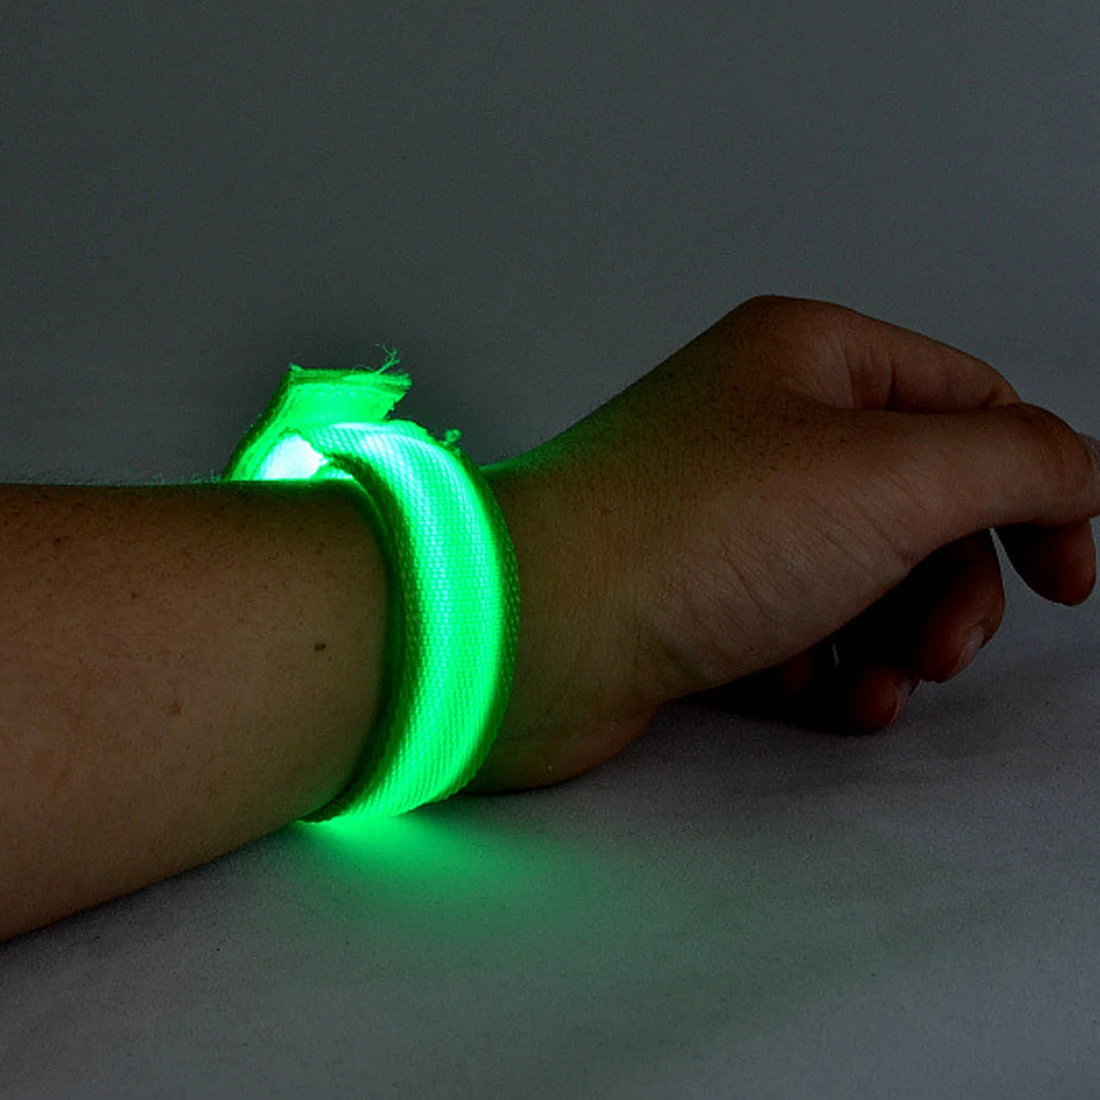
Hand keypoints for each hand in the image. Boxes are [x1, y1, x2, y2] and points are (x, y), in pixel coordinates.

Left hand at [467, 295, 1099, 791]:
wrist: (534, 631)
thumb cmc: (690, 536)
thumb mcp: (891, 478)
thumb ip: (1013, 465)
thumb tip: (1074, 471)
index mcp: (808, 359)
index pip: (969, 404)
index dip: (1036, 486)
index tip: (1067, 579)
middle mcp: (762, 428)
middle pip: (918, 503)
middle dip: (953, 586)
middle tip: (947, 648)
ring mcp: (724, 515)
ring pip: (862, 576)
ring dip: (895, 639)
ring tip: (880, 684)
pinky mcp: (692, 594)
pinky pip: (798, 626)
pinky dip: (828, 667)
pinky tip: (820, 696)